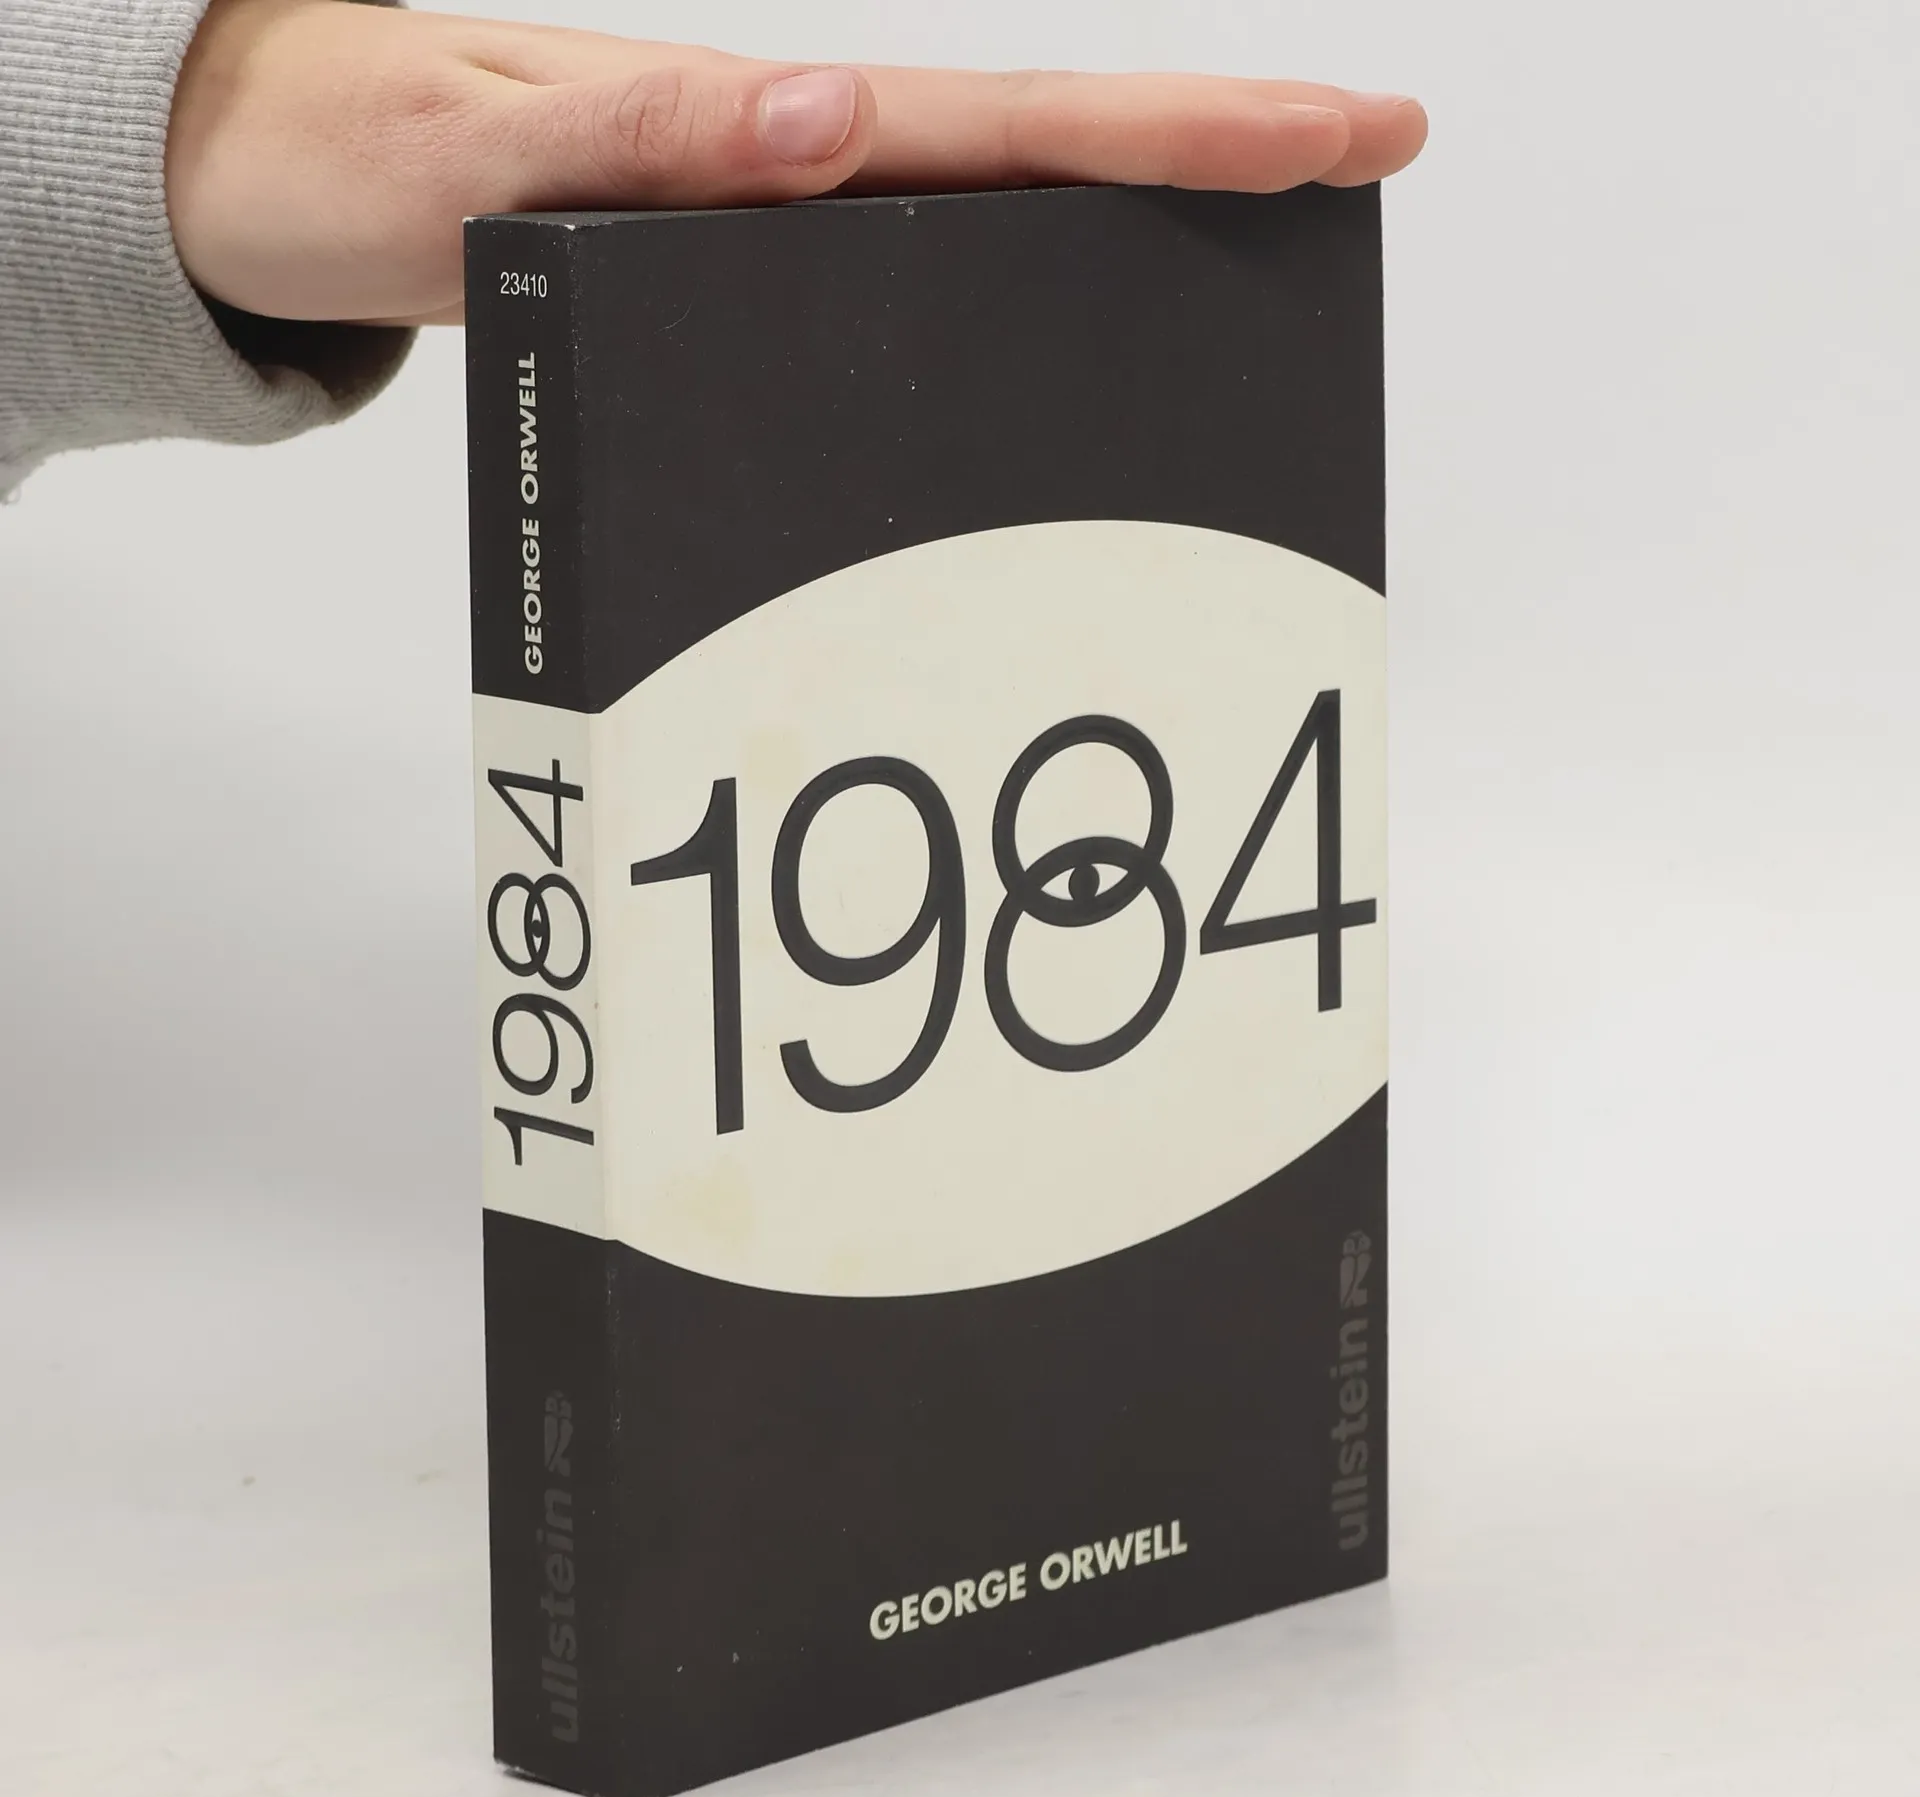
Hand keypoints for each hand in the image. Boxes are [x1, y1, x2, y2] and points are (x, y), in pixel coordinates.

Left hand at [167, 1, 1427, 326]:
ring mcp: (772, 223)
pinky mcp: (738, 270)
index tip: (1330, 129)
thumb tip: (829, 121)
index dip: (1174, 132)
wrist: (272, 178)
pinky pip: (898, 279)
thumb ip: (638, 149)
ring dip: (1131, 222)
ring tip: (1267, 240)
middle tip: (1370, 155)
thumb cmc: (354, 165)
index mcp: (754, 135)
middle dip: (1209, 156)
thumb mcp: (472, 160)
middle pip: (1035, 158)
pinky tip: (1064, 320)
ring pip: (985, 216)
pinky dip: (1007, 287)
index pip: (1003, 127)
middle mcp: (787, 169)